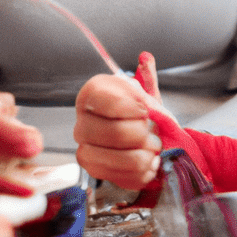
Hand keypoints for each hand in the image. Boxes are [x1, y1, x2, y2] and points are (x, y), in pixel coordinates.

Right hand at [75, 71, 162, 189]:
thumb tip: (146, 59)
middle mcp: (82, 122)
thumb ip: (147, 78)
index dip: (133, 108)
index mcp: (92, 95)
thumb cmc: (139, 111)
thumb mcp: (145, 91)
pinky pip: (123, 177)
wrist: (142, 134)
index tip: (146, 110)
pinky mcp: (95, 172)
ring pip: (119, 159)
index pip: (107, 102)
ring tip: (154, 147)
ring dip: (146, 154)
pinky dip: (144, 171)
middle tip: (153, 131)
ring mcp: (86, 149)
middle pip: (114, 133)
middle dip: (143, 133)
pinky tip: (149, 161)